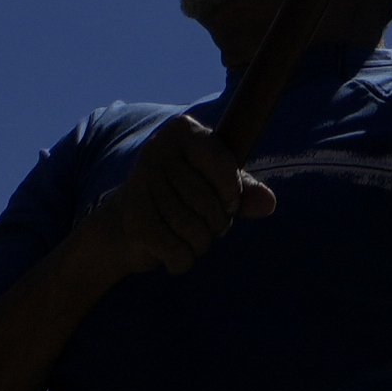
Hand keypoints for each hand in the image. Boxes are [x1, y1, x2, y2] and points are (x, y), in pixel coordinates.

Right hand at [82, 114, 272, 279]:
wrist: (122, 227)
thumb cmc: (181, 199)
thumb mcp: (217, 186)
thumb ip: (246, 191)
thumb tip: (269, 204)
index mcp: (182, 130)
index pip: (222, 162)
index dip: (232, 191)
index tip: (229, 202)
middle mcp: (157, 150)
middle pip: (209, 201)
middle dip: (217, 224)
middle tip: (208, 225)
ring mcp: (141, 183)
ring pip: (195, 230)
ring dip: (201, 244)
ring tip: (190, 237)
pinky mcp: (134, 219)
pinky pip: (177, 251)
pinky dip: (183, 261)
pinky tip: (173, 252)